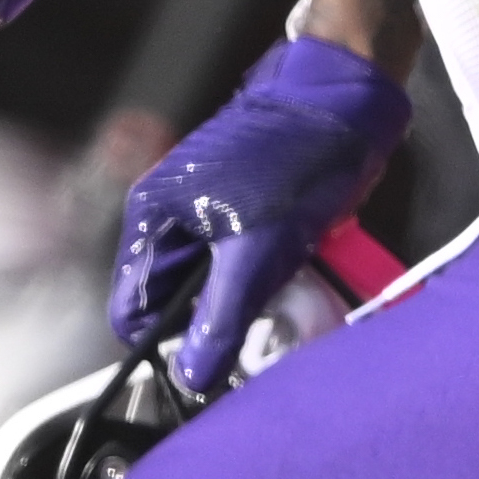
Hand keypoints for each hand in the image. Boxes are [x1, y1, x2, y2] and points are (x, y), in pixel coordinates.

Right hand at [112, 34, 414, 395]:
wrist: (346, 100)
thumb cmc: (294, 159)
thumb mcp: (256, 250)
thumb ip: (220, 318)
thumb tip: (193, 378)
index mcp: (152, 218)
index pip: (132, 311)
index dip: (166, 346)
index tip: (209, 368)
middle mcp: (169, 217)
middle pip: (175, 304)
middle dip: (216, 325)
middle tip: (261, 328)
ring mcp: (208, 216)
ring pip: (215, 290)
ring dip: (249, 304)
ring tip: (287, 294)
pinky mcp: (245, 216)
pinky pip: (245, 270)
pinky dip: (270, 281)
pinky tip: (298, 274)